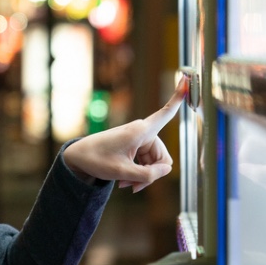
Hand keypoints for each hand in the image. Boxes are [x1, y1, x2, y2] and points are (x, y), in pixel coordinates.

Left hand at [62, 78, 185, 192]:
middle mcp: (143, 132)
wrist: (77, 158)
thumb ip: (148, 175)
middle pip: (162, 158)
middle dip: (150, 174)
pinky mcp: (135, 147)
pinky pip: (146, 163)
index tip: (187, 79)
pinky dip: (137, 173)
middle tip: (132, 185)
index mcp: (141, 131)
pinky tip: (124, 181)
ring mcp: (139, 140)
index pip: (165, 113)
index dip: (178, 98)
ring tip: (124, 183)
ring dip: (141, 176)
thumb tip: (166, 170)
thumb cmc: (96, 160)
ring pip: (154, 164)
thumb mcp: (122, 172)